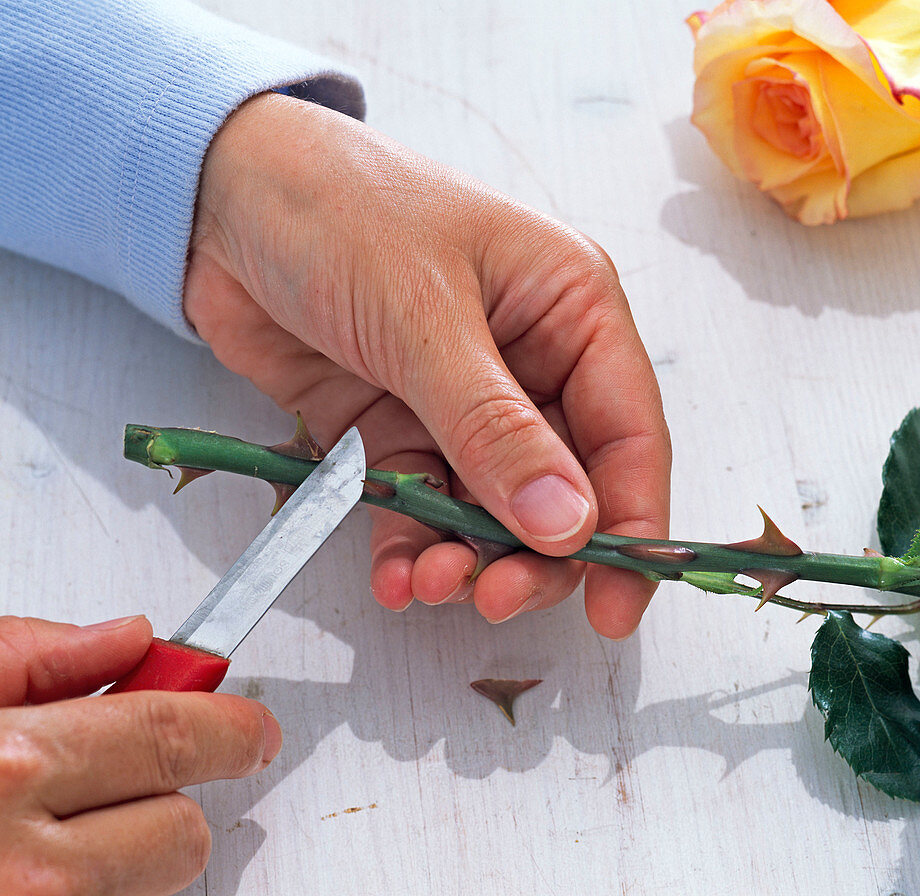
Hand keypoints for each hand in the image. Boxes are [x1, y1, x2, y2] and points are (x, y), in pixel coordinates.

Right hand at [0, 616, 281, 894]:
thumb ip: (35, 659)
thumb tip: (129, 641)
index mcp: (15, 768)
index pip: (174, 736)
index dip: (230, 727)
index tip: (253, 728)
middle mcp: (34, 867)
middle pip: (182, 829)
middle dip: (173, 793)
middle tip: (137, 771)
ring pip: (153, 881)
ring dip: (126, 849)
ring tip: (56, 822)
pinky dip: (93, 884)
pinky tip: (39, 860)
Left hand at [185, 92, 671, 637]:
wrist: (215, 198)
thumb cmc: (339, 211)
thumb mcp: (425, 317)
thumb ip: (494, 429)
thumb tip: (569, 525)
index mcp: (571, 310)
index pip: (628, 434)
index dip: (633, 526)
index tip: (616, 605)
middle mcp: (530, 362)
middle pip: (565, 489)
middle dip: (536, 555)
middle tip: (493, 598)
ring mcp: (462, 403)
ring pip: (492, 511)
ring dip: (467, 559)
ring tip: (427, 581)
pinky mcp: (398, 429)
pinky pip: (420, 506)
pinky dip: (409, 546)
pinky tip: (393, 575)